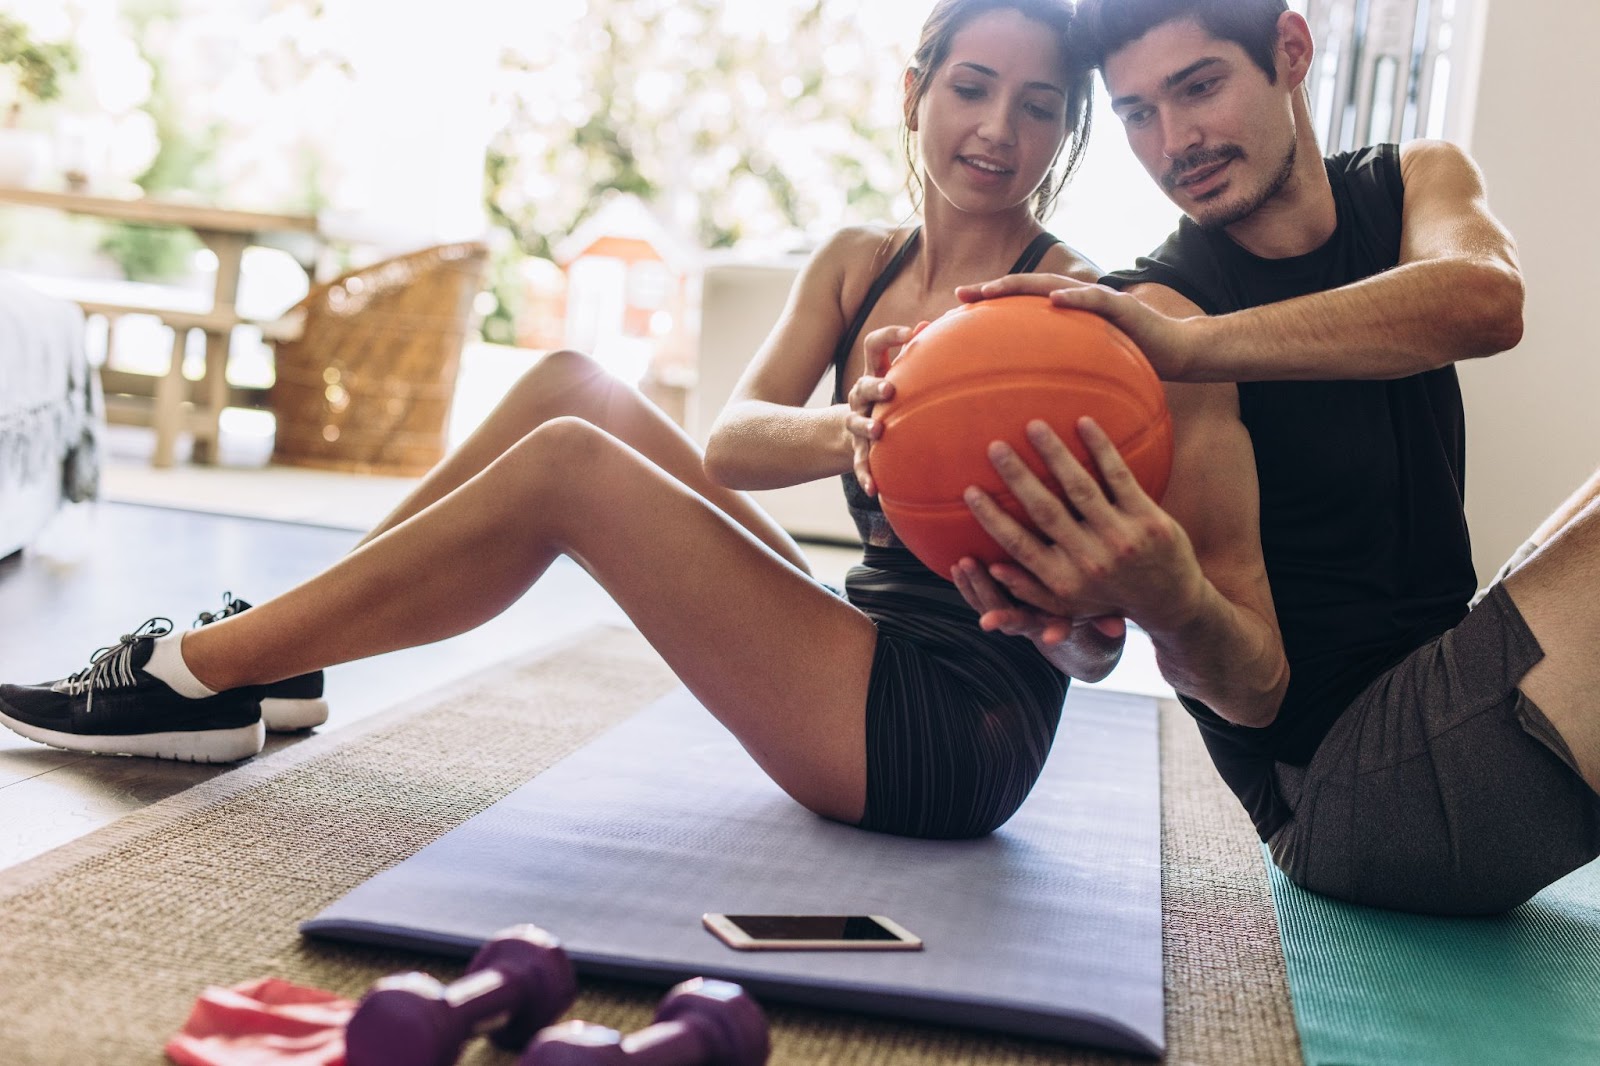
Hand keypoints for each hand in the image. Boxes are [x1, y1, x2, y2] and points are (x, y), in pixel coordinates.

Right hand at [845, 323, 920, 496]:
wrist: (855, 433)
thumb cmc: (889, 399)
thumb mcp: (899, 374)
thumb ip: (916, 354)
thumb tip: (939, 323)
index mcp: (874, 374)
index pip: (874, 346)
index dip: (889, 336)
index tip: (912, 332)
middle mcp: (861, 396)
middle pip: (862, 385)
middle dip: (875, 386)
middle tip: (890, 389)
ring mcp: (857, 423)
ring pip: (855, 422)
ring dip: (865, 425)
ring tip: (877, 430)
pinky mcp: (858, 451)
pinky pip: (860, 464)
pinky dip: (866, 475)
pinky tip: (874, 489)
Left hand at [951, 556, 1125, 643]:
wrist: (1060, 620)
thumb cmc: (1084, 604)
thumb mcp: (1099, 613)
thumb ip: (1106, 619)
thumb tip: (1117, 628)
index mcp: (1059, 622)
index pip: (1059, 628)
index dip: (1057, 632)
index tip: (1053, 638)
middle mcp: (1032, 622)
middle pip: (1017, 621)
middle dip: (1003, 617)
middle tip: (990, 619)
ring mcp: (1011, 613)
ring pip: (991, 606)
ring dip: (977, 589)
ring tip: (965, 565)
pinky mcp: (995, 602)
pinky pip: (977, 598)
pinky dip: (966, 585)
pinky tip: (956, 565)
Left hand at [954, 272, 1203, 380]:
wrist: (1179, 353)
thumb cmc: (1133, 365)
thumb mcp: (1089, 372)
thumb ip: (1061, 376)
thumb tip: (1027, 404)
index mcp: (1066, 318)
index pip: (1022, 307)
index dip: (991, 306)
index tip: (956, 312)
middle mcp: (1077, 302)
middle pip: (1027, 289)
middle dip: (992, 289)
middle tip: (959, 294)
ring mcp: (1099, 300)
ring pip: (1053, 285)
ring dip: (1021, 286)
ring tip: (993, 289)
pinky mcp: (1122, 307)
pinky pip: (1094, 299)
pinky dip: (1073, 297)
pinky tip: (1052, 298)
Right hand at [964, 417, 1206, 632]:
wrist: (1173, 603)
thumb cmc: (1109, 598)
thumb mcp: (1069, 604)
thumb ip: (1030, 588)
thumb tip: (991, 568)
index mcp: (1064, 579)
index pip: (1019, 545)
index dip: (992, 518)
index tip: (970, 490)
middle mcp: (1090, 560)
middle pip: (1044, 510)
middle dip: (1017, 476)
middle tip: (995, 446)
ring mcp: (1121, 537)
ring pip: (1080, 487)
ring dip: (1054, 453)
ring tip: (1034, 425)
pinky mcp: (1149, 519)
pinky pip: (1119, 476)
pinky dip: (1101, 448)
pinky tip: (1084, 422)